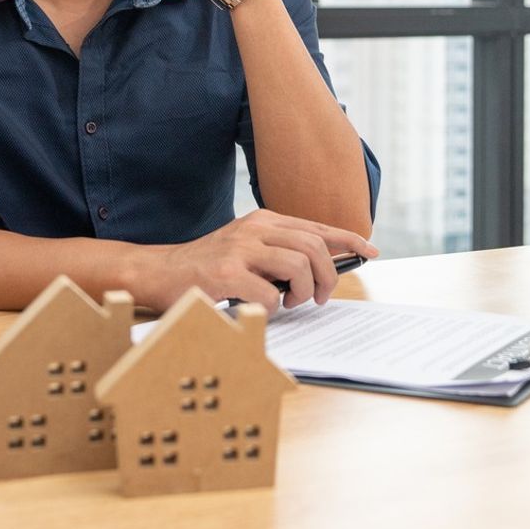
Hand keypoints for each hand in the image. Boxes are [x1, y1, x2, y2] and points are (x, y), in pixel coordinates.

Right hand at [135, 209, 379, 311]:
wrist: (159, 273)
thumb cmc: (207, 268)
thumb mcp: (247, 249)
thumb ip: (279, 253)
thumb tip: (322, 269)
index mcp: (263, 221)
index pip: (317, 227)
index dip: (348, 239)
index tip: (370, 250)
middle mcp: (254, 229)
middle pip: (314, 246)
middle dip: (328, 276)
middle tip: (319, 297)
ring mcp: (240, 250)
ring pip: (299, 265)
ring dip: (303, 290)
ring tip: (290, 301)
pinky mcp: (226, 275)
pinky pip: (269, 294)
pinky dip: (272, 306)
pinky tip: (259, 307)